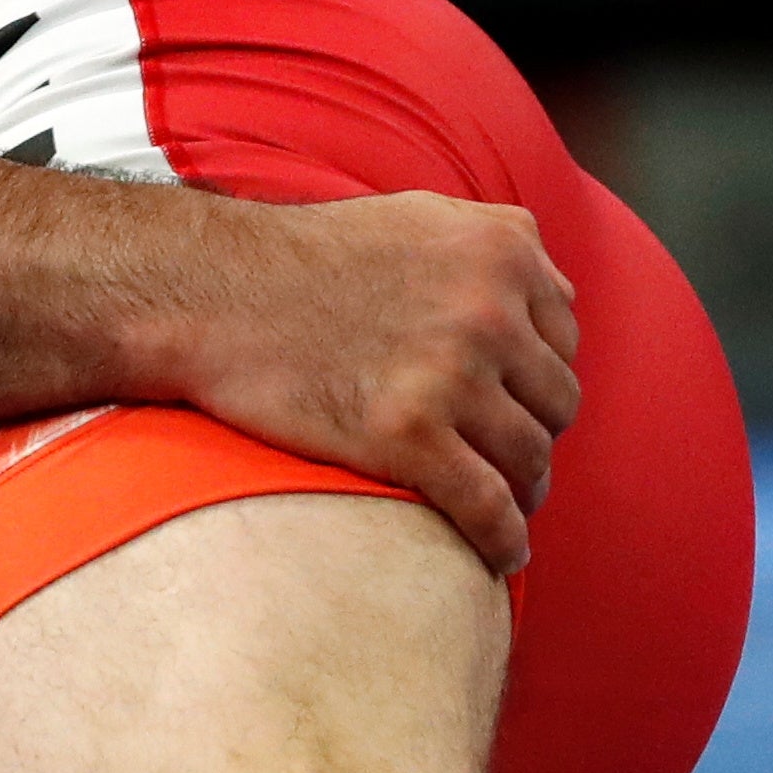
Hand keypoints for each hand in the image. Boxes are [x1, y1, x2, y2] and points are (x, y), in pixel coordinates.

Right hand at [185, 193, 580, 574]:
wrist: (209, 294)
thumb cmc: (300, 260)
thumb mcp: (416, 216)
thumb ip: (492, 244)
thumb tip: (547, 292)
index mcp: (501, 250)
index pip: (563, 337)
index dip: (536, 376)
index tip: (511, 404)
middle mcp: (489, 308)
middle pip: (556, 401)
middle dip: (533, 432)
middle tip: (505, 459)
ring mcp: (451, 373)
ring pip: (530, 457)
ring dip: (524, 490)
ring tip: (505, 506)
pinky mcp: (408, 436)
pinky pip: (487, 507)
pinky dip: (503, 541)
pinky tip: (502, 556)